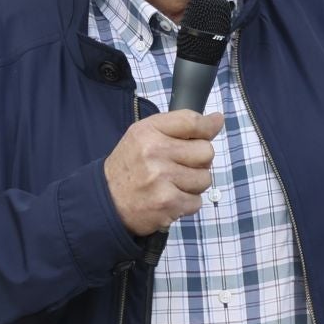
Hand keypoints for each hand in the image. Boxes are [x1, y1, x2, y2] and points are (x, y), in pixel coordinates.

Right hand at [103, 110, 222, 235]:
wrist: (106, 200)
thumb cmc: (130, 166)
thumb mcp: (144, 136)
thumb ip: (180, 126)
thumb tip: (218, 119)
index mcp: (148, 131)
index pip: (192, 121)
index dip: (208, 126)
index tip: (213, 126)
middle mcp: (154, 152)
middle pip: (206, 151)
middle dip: (199, 160)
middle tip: (180, 165)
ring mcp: (161, 179)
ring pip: (205, 179)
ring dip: (193, 184)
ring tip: (172, 184)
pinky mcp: (167, 203)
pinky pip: (197, 201)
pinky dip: (187, 203)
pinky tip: (170, 198)